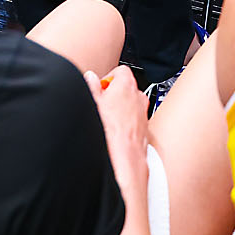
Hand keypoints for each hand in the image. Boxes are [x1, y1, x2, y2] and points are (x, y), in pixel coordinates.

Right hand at [83, 67, 149, 222]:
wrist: (124, 163)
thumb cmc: (110, 133)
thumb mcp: (92, 103)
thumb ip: (91, 85)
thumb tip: (90, 78)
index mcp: (127, 85)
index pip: (120, 71)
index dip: (108, 78)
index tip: (99, 87)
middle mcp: (139, 99)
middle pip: (126, 89)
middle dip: (113, 95)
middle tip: (100, 104)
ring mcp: (143, 116)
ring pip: (130, 107)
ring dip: (119, 111)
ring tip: (105, 121)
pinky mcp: (144, 133)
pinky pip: (133, 124)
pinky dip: (125, 126)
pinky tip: (112, 135)